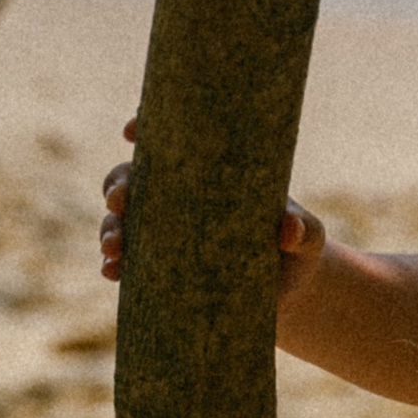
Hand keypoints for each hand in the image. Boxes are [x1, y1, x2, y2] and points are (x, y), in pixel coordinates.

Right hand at [96, 118, 325, 305]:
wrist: (289, 290)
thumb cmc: (297, 247)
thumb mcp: (307, 235)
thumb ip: (303, 229)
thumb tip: (288, 229)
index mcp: (206, 174)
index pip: (168, 141)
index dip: (143, 127)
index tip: (132, 129)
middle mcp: (175, 199)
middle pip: (130, 178)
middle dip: (118, 185)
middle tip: (120, 199)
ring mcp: (162, 234)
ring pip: (120, 222)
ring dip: (110, 230)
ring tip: (115, 246)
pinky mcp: (158, 270)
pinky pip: (125, 263)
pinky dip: (113, 266)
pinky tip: (113, 272)